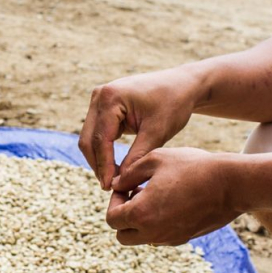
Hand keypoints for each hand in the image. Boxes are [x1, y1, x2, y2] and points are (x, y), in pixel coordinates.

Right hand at [79, 67, 200, 189]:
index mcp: (110, 97)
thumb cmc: (173, 104)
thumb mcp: (157, 132)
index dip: (104, 166)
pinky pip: (98, 133)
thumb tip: (120, 181)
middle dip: (98, 164)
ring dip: (99, 159)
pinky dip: (104, 151)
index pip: (101, 139)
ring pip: (90, 138)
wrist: (182, 85)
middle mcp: (99, 95)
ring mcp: (99, 100)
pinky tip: (115, 168)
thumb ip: (137, 156)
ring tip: (113, 180)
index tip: (110, 187)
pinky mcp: (104, 106)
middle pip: (89, 139)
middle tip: (110, 187)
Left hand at [105, 147, 240, 245]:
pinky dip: (157, 223)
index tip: (127, 185)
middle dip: (123, 216)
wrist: (232, 183)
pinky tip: (171, 201)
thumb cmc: (192, 166)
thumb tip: (116, 185)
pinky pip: (161, 236)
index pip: (111, 219)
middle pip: (123, 236)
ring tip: (154, 195)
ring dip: (140, 221)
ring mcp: (171, 238)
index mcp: (141, 214)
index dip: (114, 200)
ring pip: (142, 238)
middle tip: (135, 194)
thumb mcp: (154, 160)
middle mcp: (154, 233)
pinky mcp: (185, 238)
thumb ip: (128, 174)